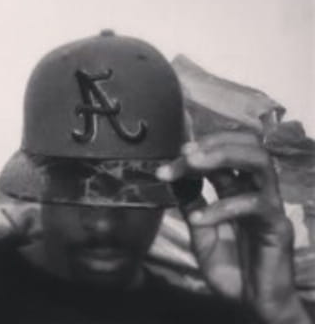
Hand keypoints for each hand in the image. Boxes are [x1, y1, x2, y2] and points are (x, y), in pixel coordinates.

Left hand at [156, 132, 311, 323]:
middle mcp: (254, 189)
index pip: (219, 157)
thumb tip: (173, 177)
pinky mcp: (277, 225)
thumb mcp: (200, 231)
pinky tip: (201, 219)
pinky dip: (224, 207)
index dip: (194, 155)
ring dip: (223, 155)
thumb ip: (191, 204)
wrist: (250, 303)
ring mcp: (268, 204)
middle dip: (213, 143)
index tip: (167, 164)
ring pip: (260, 162)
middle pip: (247, 146)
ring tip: (192, 162)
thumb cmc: (229, 266)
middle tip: (185, 151)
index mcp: (236, 188)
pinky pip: (254, 205)